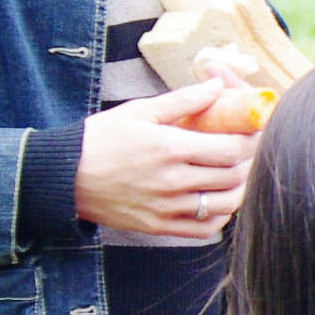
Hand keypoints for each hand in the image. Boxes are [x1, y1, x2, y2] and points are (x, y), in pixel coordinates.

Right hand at [76, 79, 253, 238]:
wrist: (64, 177)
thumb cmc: (101, 139)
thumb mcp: (140, 111)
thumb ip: (184, 100)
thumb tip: (218, 85)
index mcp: (170, 148)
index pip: (230, 149)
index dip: (248, 141)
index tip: (250, 133)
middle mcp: (172, 182)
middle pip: (232, 176)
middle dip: (247, 163)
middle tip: (249, 152)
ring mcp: (167, 208)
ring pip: (224, 204)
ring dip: (238, 189)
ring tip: (236, 174)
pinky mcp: (159, 227)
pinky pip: (204, 228)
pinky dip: (220, 216)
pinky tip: (218, 200)